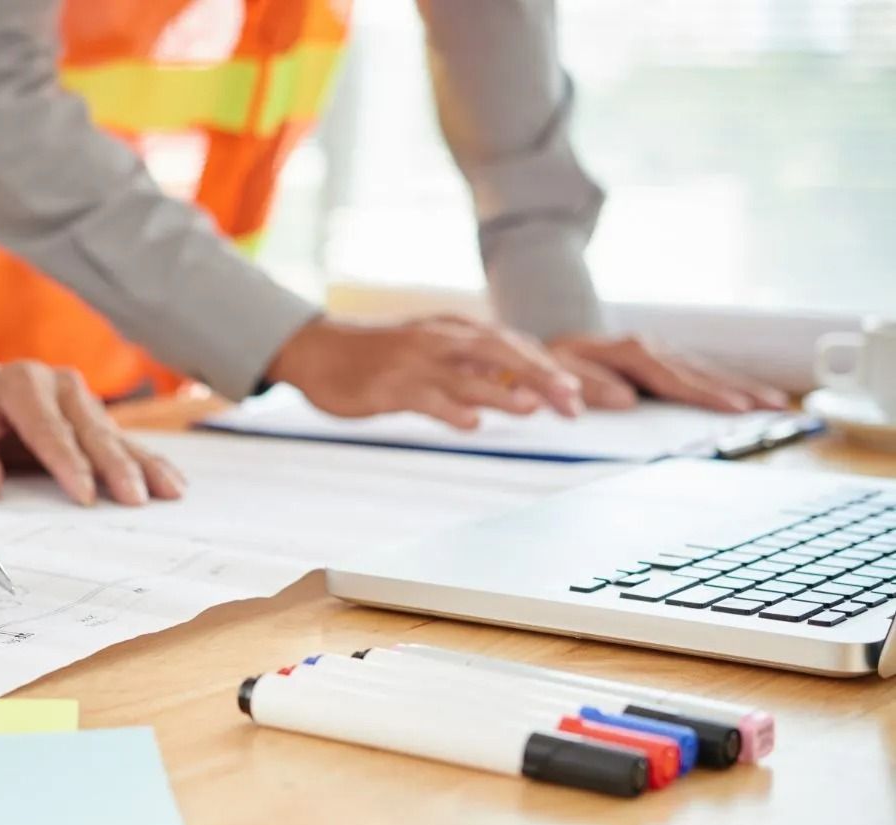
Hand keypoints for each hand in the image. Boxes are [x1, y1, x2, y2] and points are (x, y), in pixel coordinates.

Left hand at [0, 359, 185, 506]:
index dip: (68, 461)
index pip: (48, 427)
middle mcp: (60, 385)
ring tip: (169, 491)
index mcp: (21, 384)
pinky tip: (172, 482)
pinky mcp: (95, 418)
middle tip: (133, 498)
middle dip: (114, 467)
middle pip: (90, 431)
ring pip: (115, 437)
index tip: (85, 494)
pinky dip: (148, 463)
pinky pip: (124, 443)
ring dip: (143, 466)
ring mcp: (83, 400)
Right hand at [265, 315, 583, 428]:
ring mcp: (414, 363)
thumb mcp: (430, 350)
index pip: (511, 345)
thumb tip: (522, 388)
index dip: (548, 368)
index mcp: (453, 329)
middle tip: (573, 403)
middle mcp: (439, 341)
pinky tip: (470, 423)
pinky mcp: (389, 387)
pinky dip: (449, 410)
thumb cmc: (378, 356)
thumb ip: (472, 366)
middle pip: (500, 353)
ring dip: (502, 391)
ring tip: (534, 408)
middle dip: (540, 377)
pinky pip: (424, 398)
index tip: (579, 393)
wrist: (317, 351)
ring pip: (466, 376)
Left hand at [548, 334, 788, 412]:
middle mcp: (647, 348)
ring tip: (775, 404)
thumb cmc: (549, 367)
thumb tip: (626, 401)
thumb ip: (587, 387)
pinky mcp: (660, 362)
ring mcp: (657, 353)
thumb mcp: (555, 375)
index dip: (704, 393)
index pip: (671, 377)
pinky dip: (725, 385)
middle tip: (773, 408)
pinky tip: (749, 398)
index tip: (735, 407)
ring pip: (703, 371)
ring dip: (740, 387)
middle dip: (737, 390)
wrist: (543, 349)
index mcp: (626, 353)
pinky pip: (697, 374)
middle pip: (698, 372)